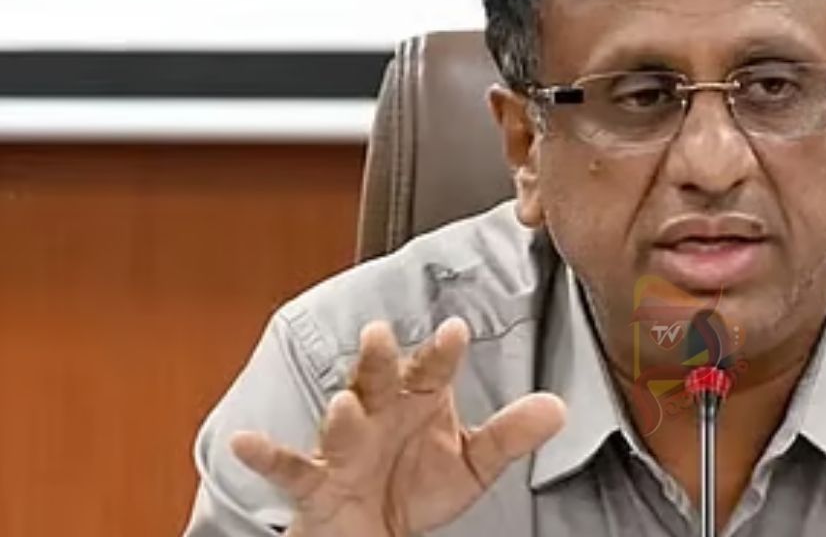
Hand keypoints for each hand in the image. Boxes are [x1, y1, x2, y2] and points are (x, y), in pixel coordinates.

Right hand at [229, 318, 565, 536]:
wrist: (373, 534)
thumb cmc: (416, 484)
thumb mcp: (472, 463)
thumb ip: (511, 435)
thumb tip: (559, 408)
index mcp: (415, 401)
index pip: (431, 370)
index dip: (442, 352)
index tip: (456, 330)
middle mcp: (377, 414)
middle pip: (377, 380)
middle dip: (378, 359)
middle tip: (381, 334)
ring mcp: (344, 446)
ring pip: (339, 423)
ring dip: (339, 413)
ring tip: (344, 402)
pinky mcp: (315, 483)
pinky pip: (289, 468)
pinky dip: (265, 455)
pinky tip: (246, 443)